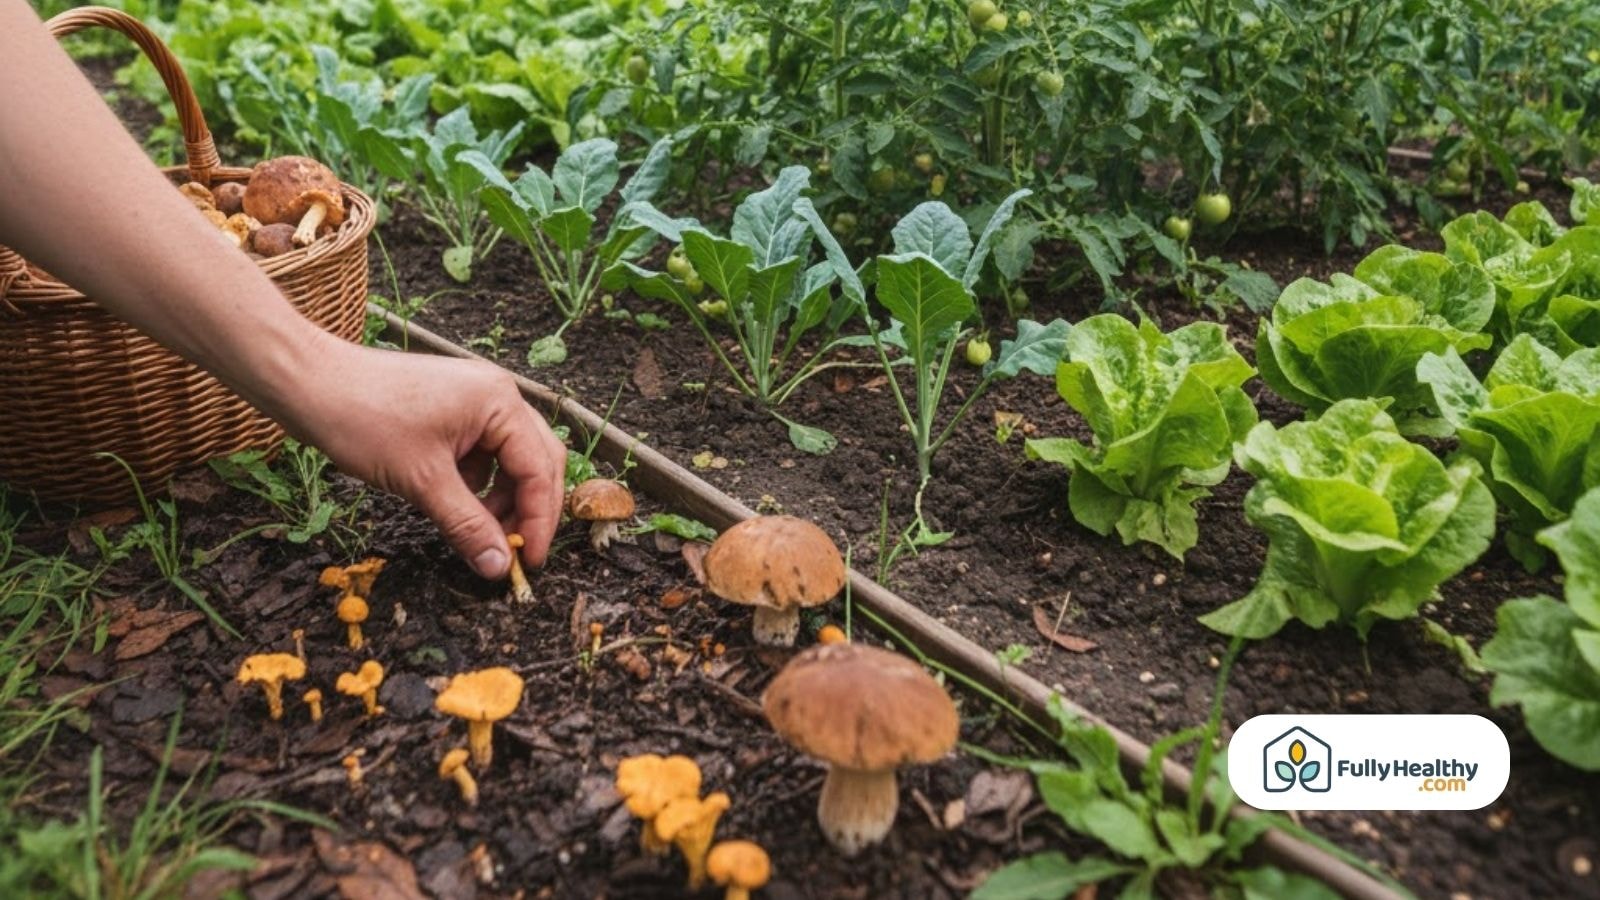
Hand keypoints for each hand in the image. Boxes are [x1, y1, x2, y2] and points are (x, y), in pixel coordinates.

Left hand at [285, 338, 566, 577]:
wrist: (308, 383)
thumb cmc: (363, 419)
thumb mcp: (421, 482)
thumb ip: (467, 525)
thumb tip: (498, 566)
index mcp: (499, 402)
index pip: (539, 468)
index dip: (538, 520)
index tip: (528, 561)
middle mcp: (496, 394)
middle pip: (536, 460)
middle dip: (527, 508)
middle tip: (514, 551)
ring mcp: (474, 399)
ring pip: (510, 459)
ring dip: (502, 498)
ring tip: (480, 531)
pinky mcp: (452, 409)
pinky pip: (482, 452)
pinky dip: (478, 483)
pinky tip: (456, 504)